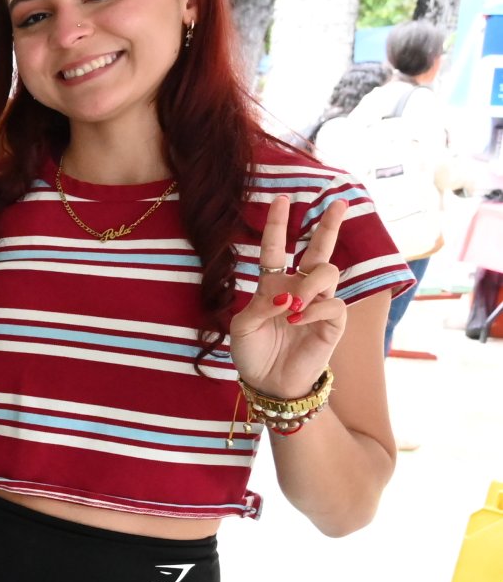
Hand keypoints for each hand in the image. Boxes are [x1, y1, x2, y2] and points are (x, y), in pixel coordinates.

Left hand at [231, 194, 347, 399]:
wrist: (268, 382)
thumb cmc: (252, 353)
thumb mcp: (243, 328)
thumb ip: (259, 307)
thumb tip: (285, 296)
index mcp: (272, 285)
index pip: (276, 248)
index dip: (277, 225)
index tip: (281, 198)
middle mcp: (298, 289)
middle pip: (319, 250)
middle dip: (329, 225)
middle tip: (339, 202)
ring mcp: (318, 304)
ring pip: (328, 272)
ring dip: (310, 283)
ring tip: (293, 305)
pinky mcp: (333, 323)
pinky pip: (333, 303)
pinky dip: (315, 308)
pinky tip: (299, 319)